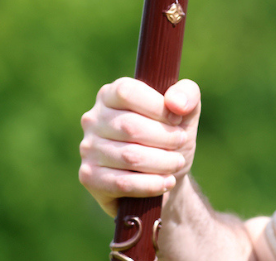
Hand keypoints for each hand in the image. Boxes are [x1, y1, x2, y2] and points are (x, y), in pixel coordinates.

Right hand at [78, 78, 200, 216]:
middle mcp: (93, 119)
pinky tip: (167, 182)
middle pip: (130, 126)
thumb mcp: (186, 112)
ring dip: (162, 162)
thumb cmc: (171, 138)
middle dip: (165, 137)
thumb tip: (176, 103)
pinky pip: (122, 183)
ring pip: (129, 156)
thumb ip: (188, 94)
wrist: (165, 179)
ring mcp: (88, 149)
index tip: (177, 119)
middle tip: (181, 142)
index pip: (127, 92)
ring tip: (177, 163)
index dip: (157, 106)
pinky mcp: (89, 177)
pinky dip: (151, 184)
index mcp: (111, 95)